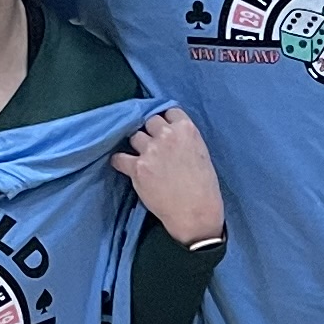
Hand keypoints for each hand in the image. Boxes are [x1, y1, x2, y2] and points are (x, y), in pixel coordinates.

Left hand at [111, 105, 223, 243]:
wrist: (195, 213)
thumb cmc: (204, 188)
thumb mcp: (202, 154)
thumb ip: (185, 140)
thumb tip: (172, 136)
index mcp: (187, 129)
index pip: (169, 111)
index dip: (165, 120)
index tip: (163, 129)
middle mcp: (167, 136)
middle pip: (149, 121)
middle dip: (150, 131)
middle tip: (153, 145)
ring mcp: (151, 150)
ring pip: (134, 136)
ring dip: (136, 146)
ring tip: (141, 158)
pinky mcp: (137, 168)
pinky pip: (119, 158)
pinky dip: (120, 162)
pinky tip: (124, 166)